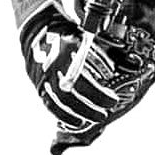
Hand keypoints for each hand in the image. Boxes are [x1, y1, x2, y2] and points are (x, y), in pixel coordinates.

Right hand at [20, 1, 148, 133]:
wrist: (39, 32)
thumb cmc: (69, 36)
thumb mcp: (85, 40)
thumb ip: (97, 56)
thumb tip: (115, 72)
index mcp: (68, 56)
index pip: (84, 82)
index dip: (99, 95)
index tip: (113, 100)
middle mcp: (54, 69)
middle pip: (70, 96)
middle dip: (88, 108)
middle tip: (104, 114)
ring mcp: (43, 78)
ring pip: (58, 103)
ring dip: (75, 115)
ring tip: (90, 121)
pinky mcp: (39, 85)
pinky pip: (49, 104)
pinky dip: (62, 115)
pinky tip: (74, 122)